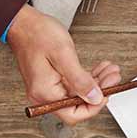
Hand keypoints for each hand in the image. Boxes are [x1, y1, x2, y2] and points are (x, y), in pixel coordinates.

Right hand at [6, 4, 121, 123]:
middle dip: (98, 92)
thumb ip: (80, 80)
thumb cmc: (37, 34)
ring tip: (109, 71)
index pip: (72, 114)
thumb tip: (94, 97)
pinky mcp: (51, 81)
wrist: (23, 23)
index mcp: (44, 92)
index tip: (106, 94)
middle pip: (77, 104)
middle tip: (112, 78)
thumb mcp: (63, 55)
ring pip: (78, 94)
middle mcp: (43, 95)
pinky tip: (99, 70)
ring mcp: (47, 89)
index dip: (93, 107)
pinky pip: (73, 86)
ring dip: (96, 83)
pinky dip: (87, 78)